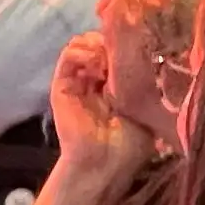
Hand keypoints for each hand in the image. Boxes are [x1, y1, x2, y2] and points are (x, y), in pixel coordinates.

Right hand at [47, 31, 154, 195]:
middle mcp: (93, 80)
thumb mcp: (143, 109)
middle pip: (96, 43)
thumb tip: (141, 52)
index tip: (137, 42)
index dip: (123, 42)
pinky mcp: (61, 84)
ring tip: (109, 56)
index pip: (114, 51)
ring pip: (80, 45)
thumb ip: (139, 82)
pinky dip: (81, 52)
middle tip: (123, 46)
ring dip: (95, 44)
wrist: (105, 165)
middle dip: (110, 40)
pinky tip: (97, 61)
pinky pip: (67, 57)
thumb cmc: (130, 145)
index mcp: (113, 86)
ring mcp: (76, 81)